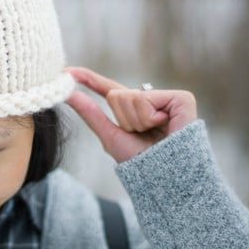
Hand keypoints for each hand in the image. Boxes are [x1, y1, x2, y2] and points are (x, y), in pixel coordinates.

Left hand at [64, 66, 197, 162]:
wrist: (167, 178)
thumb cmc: (142, 162)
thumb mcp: (110, 136)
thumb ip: (90, 113)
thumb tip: (68, 93)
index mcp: (133, 109)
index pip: (107, 88)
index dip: (88, 78)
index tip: (67, 71)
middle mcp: (149, 100)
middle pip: (116, 95)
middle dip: (124, 119)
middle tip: (143, 134)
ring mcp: (166, 98)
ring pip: (130, 97)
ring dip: (137, 121)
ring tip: (155, 133)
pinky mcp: (181, 98)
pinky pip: (147, 100)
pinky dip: (150, 118)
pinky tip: (166, 126)